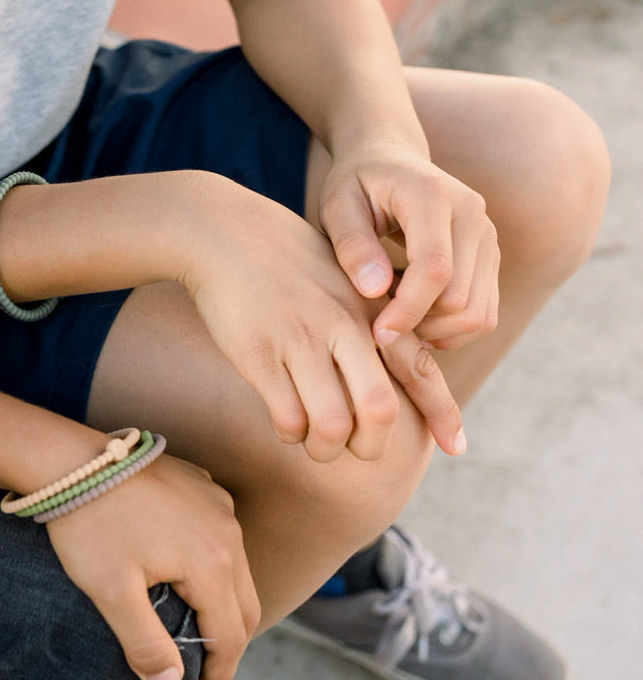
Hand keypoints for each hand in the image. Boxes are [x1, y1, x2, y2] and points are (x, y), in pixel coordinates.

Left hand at [45, 454, 258, 679]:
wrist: (72, 457)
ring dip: (223, 604)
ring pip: (237, 569)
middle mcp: (227, 531)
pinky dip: (214, 565)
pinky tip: (183, 574)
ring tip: (193, 627)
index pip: (231, 637)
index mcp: (212, 561)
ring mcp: (217, 503)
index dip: (217, 676)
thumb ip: (145, 643)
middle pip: (245, 606)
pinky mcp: (202, 485)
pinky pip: (222, 535)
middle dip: (227, 646)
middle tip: (199, 671)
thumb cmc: (89, 521)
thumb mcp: (111, 591)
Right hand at [178, 182, 463, 460]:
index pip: (419, 367)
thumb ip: (372, 314)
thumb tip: (399, 361)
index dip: (441, 412)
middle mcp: (341, 326)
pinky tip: (286, 420)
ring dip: (326, 448)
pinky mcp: (259, 354)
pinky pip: (288, 417)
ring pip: (331, 424)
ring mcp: (299, 340)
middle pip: (379, 409)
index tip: (455, 447)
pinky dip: (292, 433)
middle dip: (372, 445)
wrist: (224, 232)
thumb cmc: (287, 258)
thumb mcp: (342, 276)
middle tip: (357, 447)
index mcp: (368, 308)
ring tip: (316, 442)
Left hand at [317, 145, 499, 350]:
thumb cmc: (357, 183)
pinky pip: (484, 312)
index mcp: (433, 195)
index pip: (435, 269)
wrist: (388, 159)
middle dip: (418, 323)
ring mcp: (488, 236)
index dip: (407, 310)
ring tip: (394, 315)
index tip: (377, 333)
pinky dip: (452, 327)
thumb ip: (352, 244)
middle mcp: (473, 214)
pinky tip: (414, 313)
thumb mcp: (337, 206)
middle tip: (377, 320)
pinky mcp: (490, 256)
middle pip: (460, 299)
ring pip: (478, 313)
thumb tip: (374, 290)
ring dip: (436, 330)